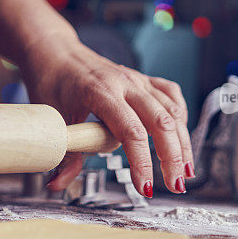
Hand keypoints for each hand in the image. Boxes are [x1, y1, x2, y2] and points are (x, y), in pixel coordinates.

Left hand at [20, 39, 193, 196]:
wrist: (54, 51)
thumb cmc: (52, 80)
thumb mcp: (53, 119)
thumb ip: (63, 155)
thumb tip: (58, 184)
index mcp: (102, 92)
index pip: (131, 132)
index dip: (142, 162)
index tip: (144, 187)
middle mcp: (125, 83)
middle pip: (161, 122)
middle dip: (172, 157)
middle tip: (175, 185)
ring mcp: (137, 79)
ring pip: (171, 111)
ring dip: (182, 142)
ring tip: (185, 170)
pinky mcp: (142, 79)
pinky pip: (170, 95)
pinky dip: (180, 116)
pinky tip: (180, 136)